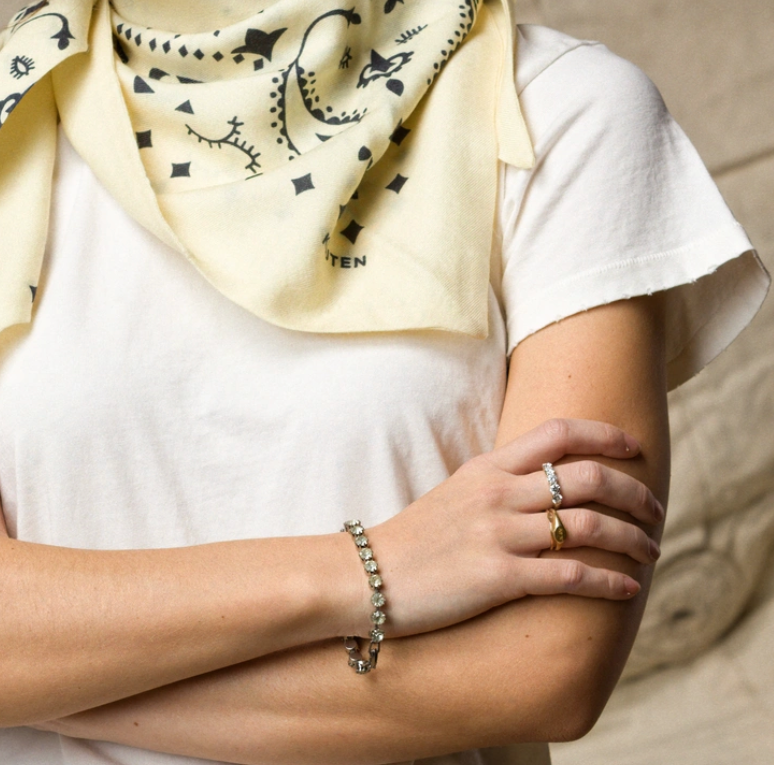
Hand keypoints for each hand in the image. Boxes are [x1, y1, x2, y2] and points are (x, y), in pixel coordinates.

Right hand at [364, 417, 663, 637]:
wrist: (367, 575)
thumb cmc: (415, 539)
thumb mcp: (457, 492)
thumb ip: (500, 482)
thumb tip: (545, 481)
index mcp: (488, 467)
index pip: (558, 433)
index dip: (605, 435)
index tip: (635, 447)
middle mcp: (498, 493)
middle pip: (586, 476)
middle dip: (632, 491)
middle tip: (655, 510)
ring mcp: (499, 534)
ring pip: (587, 525)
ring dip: (631, 538)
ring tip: (652, 551)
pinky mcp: (498, 578)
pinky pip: (570, 575)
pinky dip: (609, 581)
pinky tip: (628, 589)